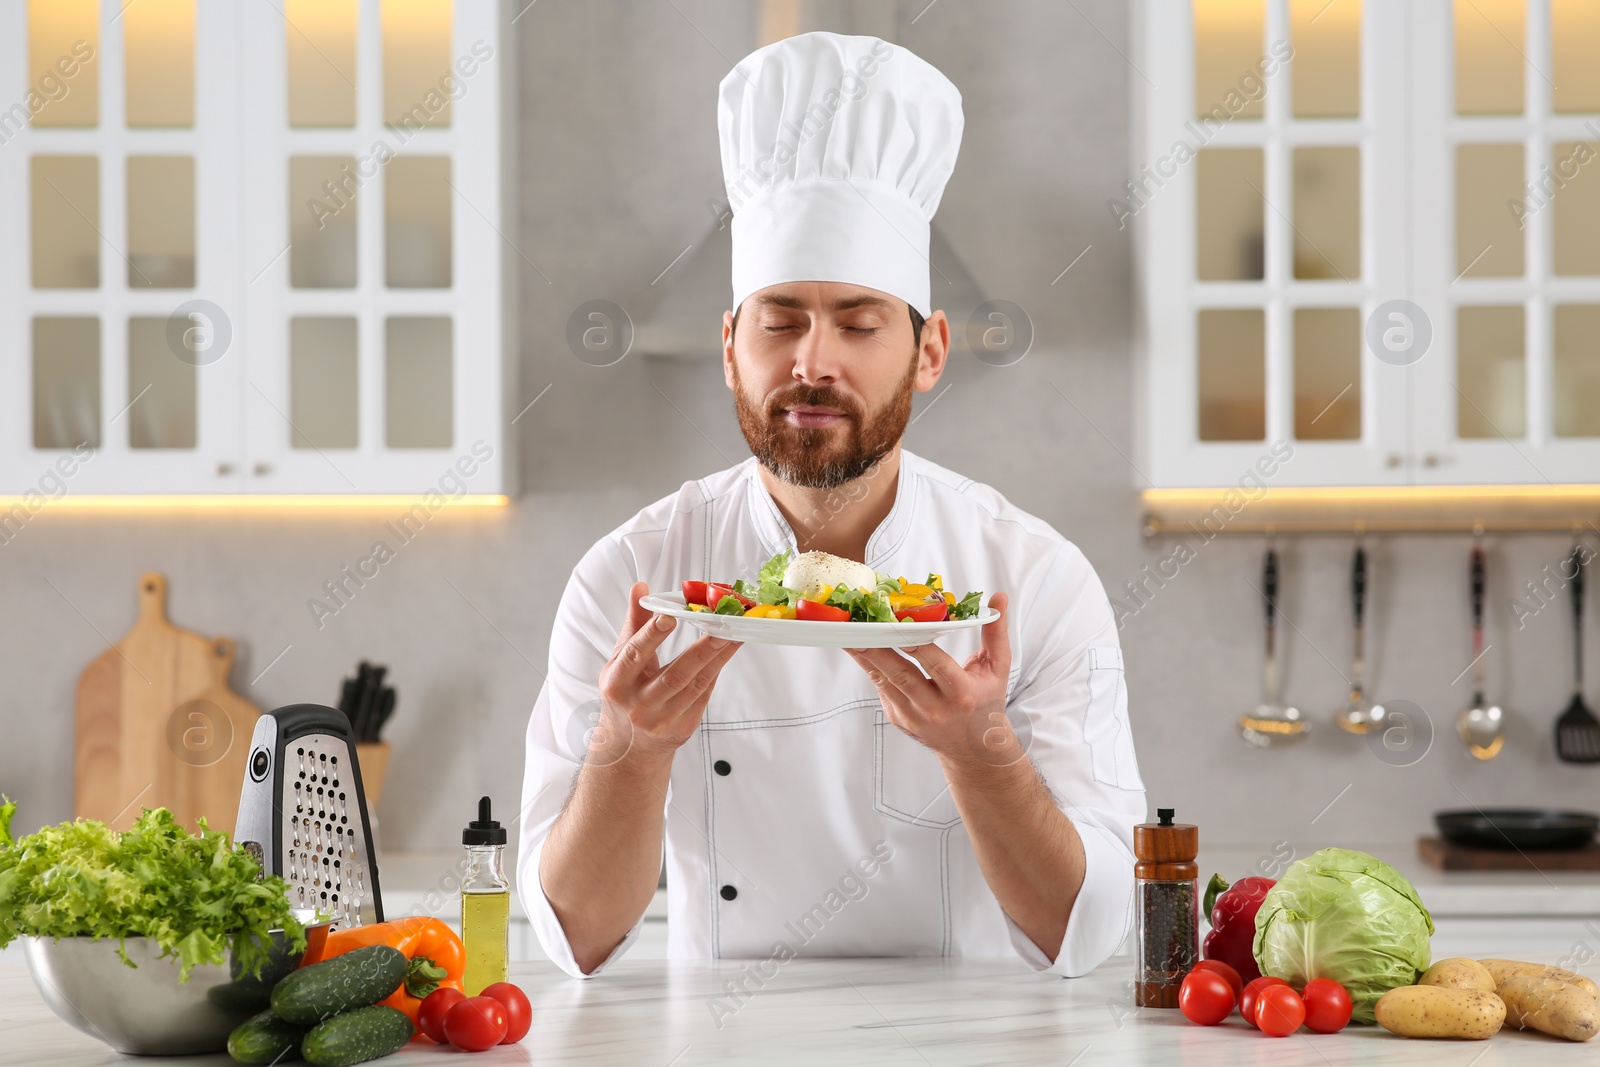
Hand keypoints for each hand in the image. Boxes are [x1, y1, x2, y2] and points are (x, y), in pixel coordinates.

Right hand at [594, 581, 741, 763]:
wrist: (628, 748)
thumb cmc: (625, 694)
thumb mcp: (620, 661)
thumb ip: (634, 624)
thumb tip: (641, 588)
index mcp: (617, 684)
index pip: (634, 656)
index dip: (651, 635)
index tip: (670, 616)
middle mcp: (638, 706)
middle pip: (674, 675)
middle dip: (701, 650)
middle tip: (722, 627)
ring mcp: (661, 721)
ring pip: (695, 685)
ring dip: (718, 658)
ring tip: (734, 635)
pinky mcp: (682, 729)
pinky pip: (703, 696)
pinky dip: (716, 672)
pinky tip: (727, 652)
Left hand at [844, 592, 1013, 767]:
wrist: (975, 750)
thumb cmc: (986, 703)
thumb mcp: (997, 670)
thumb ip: (996, 633)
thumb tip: (998, 599)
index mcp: (960, 693)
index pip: (932, 661)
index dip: (912, 640)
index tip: (895, 619)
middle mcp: (934, 708)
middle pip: (900, 673)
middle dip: (876, 647)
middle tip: (857, 624)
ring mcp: (913, 716)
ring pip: (883, 680)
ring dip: (863, 655)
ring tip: (846, 632)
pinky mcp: (898, 718)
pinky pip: (881, 687)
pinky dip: (870, 666)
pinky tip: (858, 647)